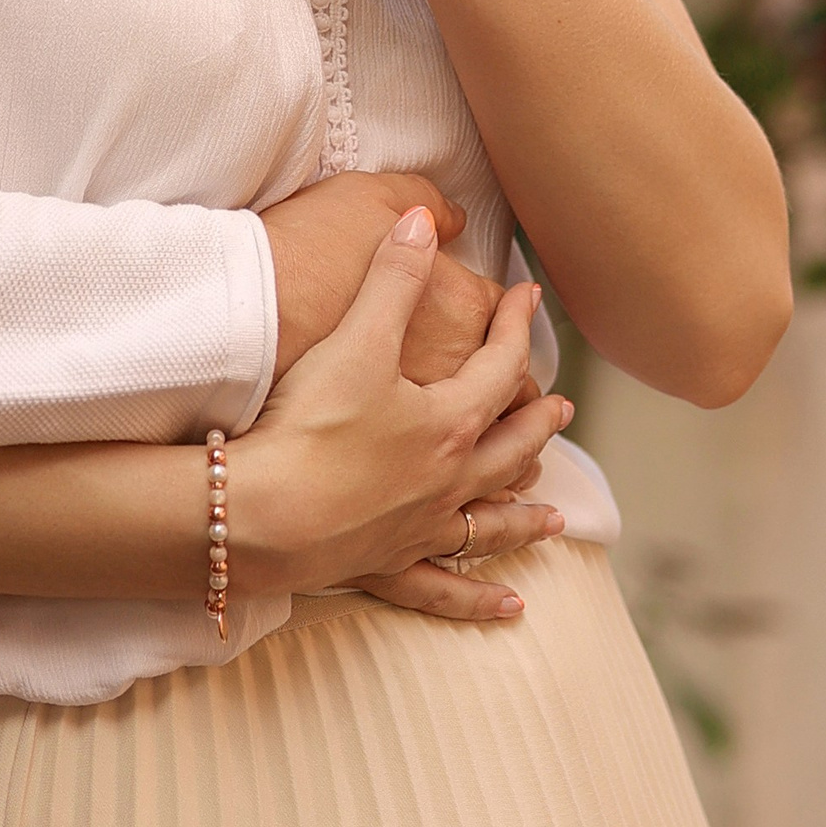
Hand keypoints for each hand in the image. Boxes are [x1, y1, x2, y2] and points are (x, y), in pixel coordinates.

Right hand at [225, 207, 572, 607]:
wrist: (263, 515)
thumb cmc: (311, 426)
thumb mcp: (356, 338)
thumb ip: (393, 277)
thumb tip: (423, 217)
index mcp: (450, 421)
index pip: (500, 366)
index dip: (516, 327)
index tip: (528, 297)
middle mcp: (450, 479)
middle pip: (510, 447)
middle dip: (537, 422)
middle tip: (562, 407)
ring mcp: (422, 528)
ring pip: (491, 522)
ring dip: (525, 515)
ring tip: (556, 517)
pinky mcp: (387, 563)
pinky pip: (446, 588)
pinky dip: (480, 600)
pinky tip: (509, 609)